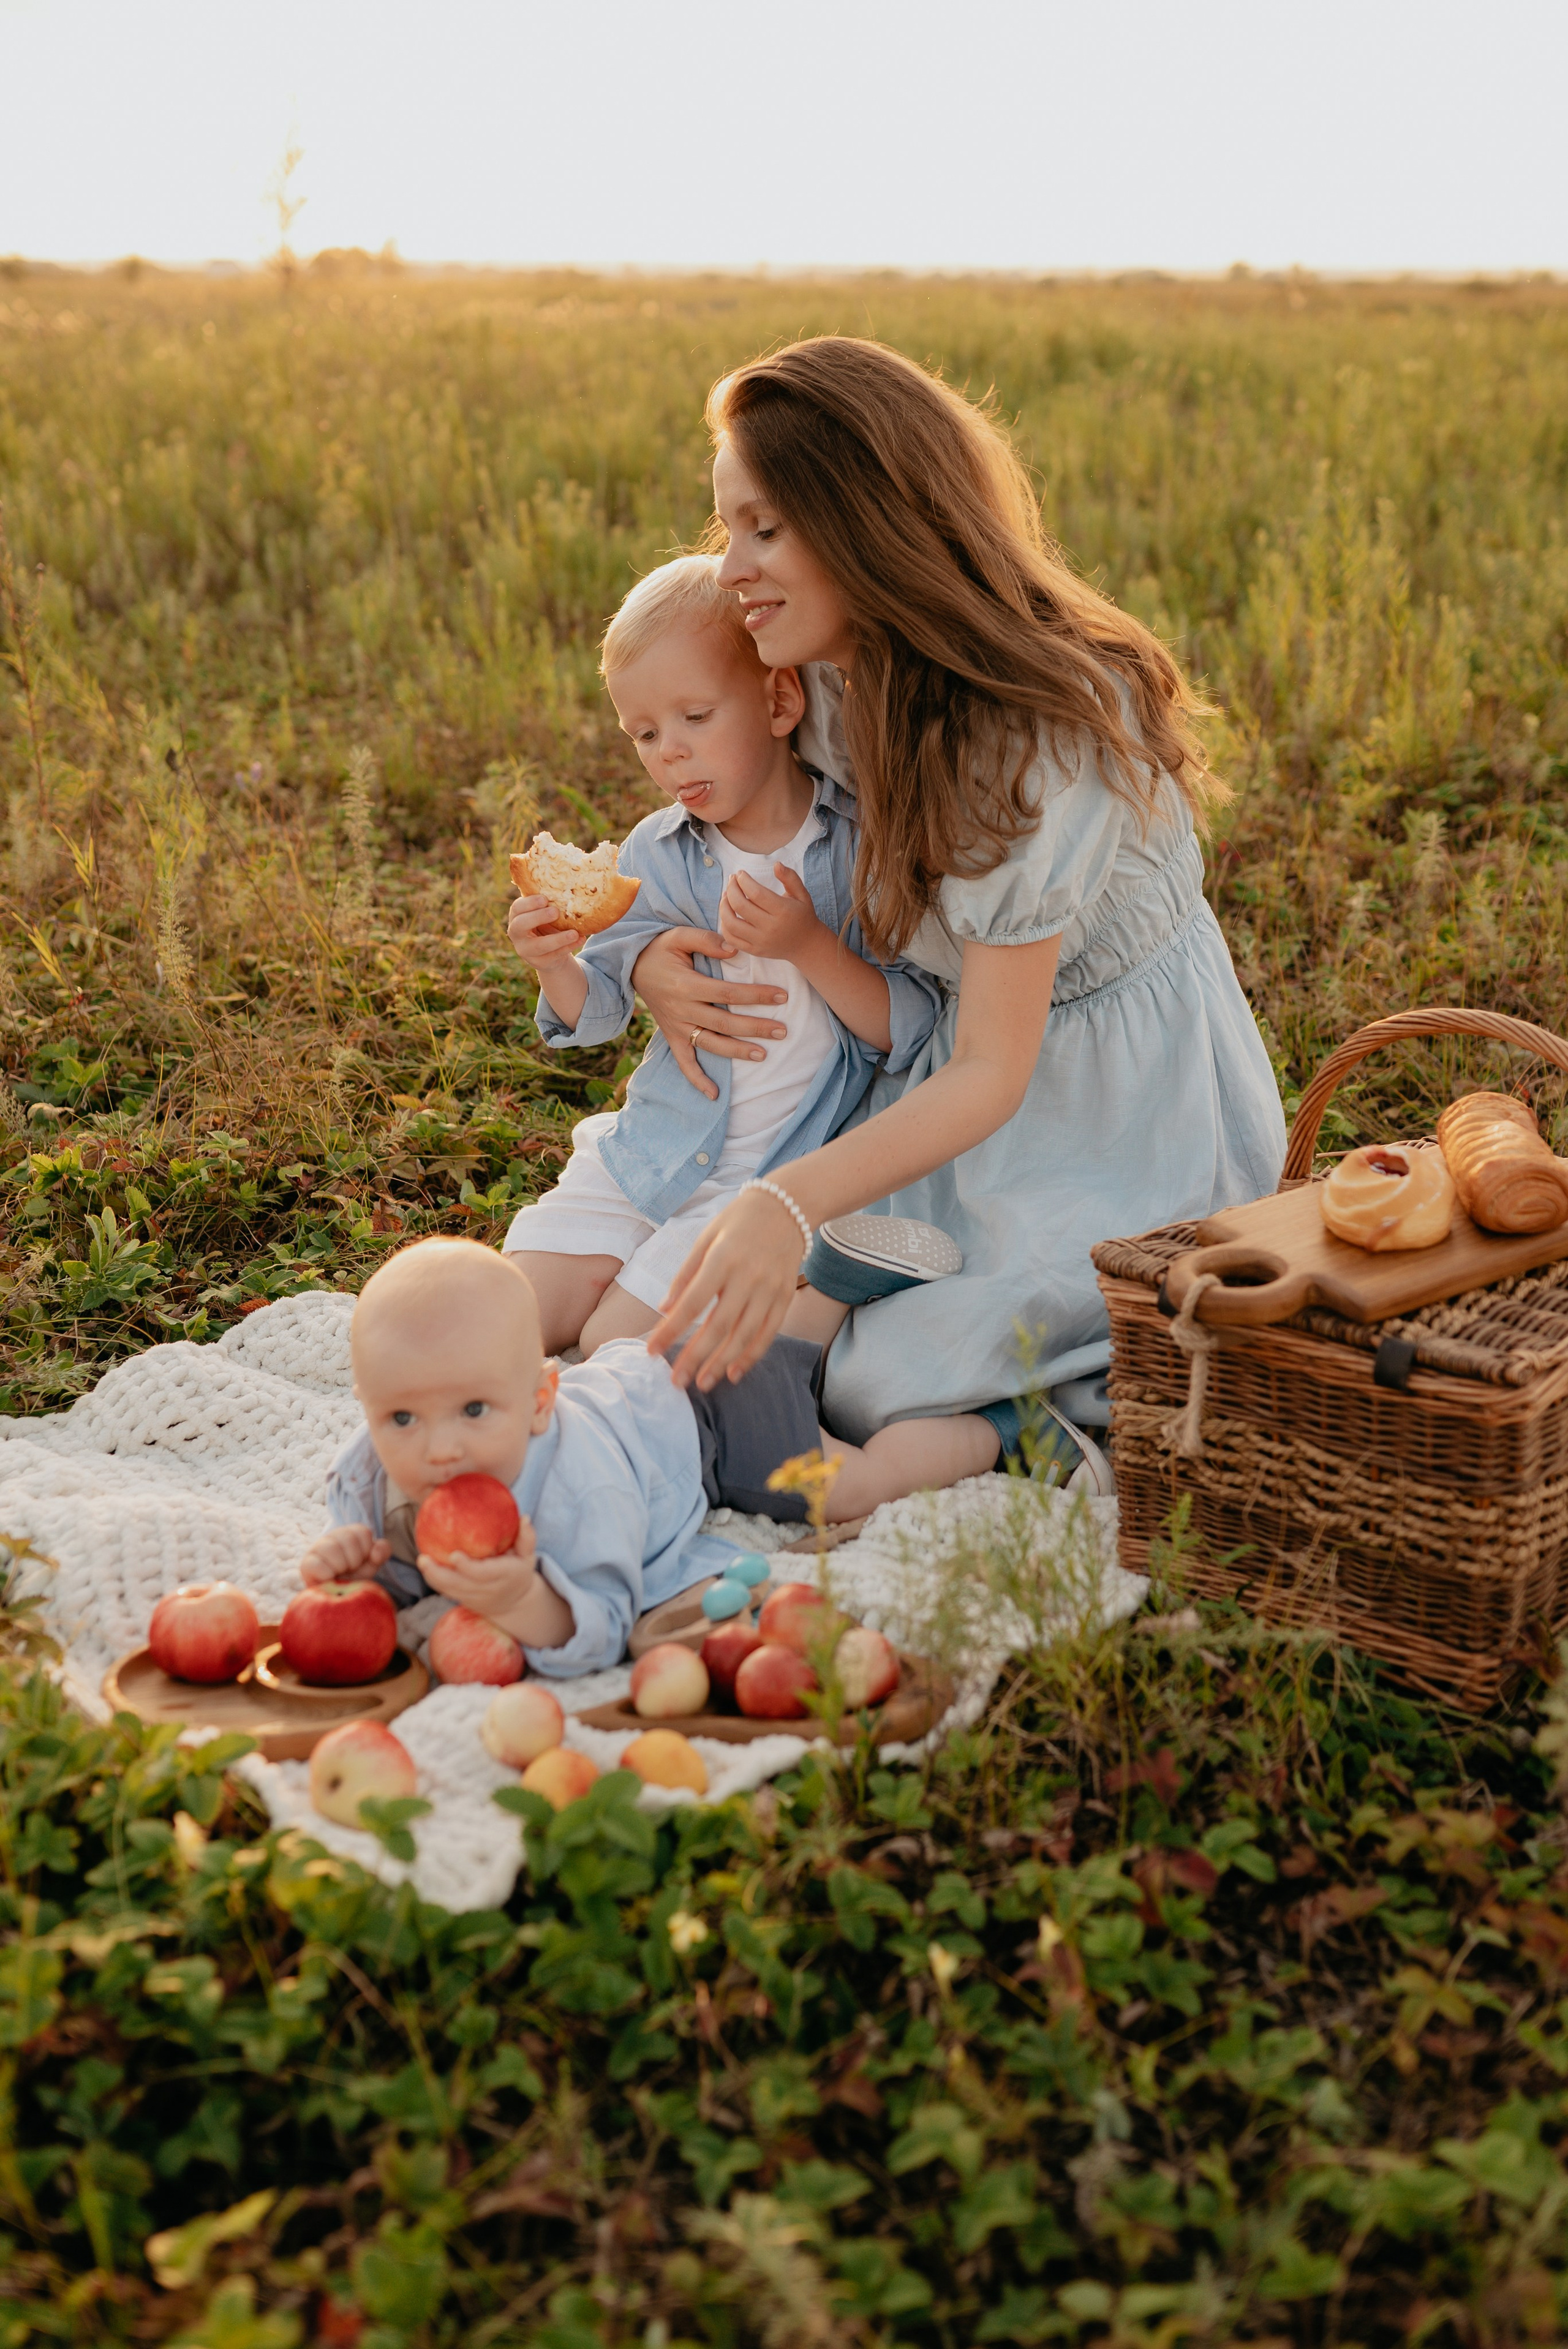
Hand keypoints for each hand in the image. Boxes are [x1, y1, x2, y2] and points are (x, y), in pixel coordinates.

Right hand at [301, 1523, 391, 1584]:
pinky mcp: (306, 1564)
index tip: (360, 1561)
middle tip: (348, 1569)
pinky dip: (327, 1575)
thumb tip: (375, 1552)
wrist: (336, 1598)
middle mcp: (331, 1537)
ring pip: (332, 1549)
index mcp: (348, 1533)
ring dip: (341, 1567)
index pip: (363, 1532)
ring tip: (338, 1574)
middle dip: (354, 1560)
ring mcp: (316, 1549)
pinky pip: (319, 1565)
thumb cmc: (353, 1578)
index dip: (366, 1550)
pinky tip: (329, 1580)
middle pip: (348, 1538)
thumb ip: (382, 1551)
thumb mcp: (371, 1564)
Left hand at [417, 1516, 540, 1628]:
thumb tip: (524, 1517)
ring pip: (450, 1590)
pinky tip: (425, 1567)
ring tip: (421, 1560)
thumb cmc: (518, 1571)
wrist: (515, 1603)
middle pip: (460, 1584)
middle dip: (439, 1573)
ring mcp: (474, 1597)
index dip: (467, 1566)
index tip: (454, 1554)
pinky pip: (447, 1592)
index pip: (484, 1573)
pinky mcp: (464, 1600)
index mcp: (504, 1576)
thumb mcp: (528, 1555)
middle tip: (423, 1557)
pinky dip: (435, 1581)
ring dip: (433, 1577)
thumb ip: (527, 1537)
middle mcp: (487, 1589)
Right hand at [507, 893, 579, 971]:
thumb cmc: (546, 924)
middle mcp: (516, 934)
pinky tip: (580, 939)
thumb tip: (569, 887)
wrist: (549, 951)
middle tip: (556, 912)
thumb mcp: (543, 912)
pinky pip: (554, 955)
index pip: (516, 908)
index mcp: (516, 916)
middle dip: (538, 917)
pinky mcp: (539, 962)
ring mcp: (526, 950)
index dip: (529, 903)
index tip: (545, 899)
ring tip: (574, 933)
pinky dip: (569, 947)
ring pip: (539, 945)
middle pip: (520, 925)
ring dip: (558, 939)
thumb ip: (548, 904)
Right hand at [631, 926, 788, 1101]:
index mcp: (686, 985)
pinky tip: (715, 1095)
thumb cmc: (660, 949)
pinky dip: (697, 1079)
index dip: (756, 996)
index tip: (781, 996)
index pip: (728, 993)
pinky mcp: (672, 1036)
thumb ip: (706, 940)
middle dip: (755, 1028)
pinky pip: (684, 1062)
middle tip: (782, 1031)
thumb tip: (735, 950)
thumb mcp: (678, 935)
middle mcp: (682, 1009)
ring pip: (711, 1044)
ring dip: (737, 1052)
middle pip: (725, 1023)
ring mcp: (677, 1026)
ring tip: (763, 1055)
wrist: (631, 966)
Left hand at [649, 1187, 806, 1389]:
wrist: (787, 1207)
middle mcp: (748, 1277)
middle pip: (718, 1326)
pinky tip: (734, 1373)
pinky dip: (751, 1356)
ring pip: (744, 1335)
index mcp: (722, 1259)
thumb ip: (685, 1274)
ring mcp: (770, 1289)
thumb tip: (665, 1309)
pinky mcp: (785, 1297)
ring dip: (722, 1363)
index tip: (652, 1351)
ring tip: (702, 1383)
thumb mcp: (705, 1237)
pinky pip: (768, 1333)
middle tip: (676, 1381)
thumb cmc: (738, 1221)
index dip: (670, 1330)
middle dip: (695, 1357)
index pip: (692, 1303)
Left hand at [719, 866, 821, 962]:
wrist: (807, 945)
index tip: (740, 873)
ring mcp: (761, 941)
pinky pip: (731, 938)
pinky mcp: (754, 951)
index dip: (743, 881)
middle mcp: (770, 927)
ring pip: (731, 923)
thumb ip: (790, 878)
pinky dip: (724, 925)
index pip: (755, 893)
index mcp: (783, 911)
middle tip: (732, 880)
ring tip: (726, 895)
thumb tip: (776, 864)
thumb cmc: (803, 915)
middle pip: (740, 906)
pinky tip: (728, 913)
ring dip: (724, 906)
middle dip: (731, 889)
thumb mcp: (802, 894)